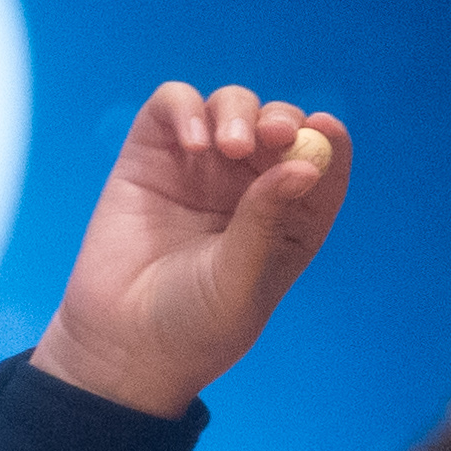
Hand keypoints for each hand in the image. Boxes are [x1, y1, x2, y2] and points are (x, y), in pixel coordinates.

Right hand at [29, 80, 345, 418]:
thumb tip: (305, 165)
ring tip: (230, 144)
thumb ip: (266, 220)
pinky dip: (186, 108)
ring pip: (231, 105)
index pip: (322, 161)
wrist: (123, 345)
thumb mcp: (242, 279)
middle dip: (281, 119)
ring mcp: (201, 165)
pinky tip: (193, 143)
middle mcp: (249, 184)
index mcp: (289, 216)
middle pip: (279, 124)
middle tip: (275, 134)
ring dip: (237, 111)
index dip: (328, 138)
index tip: (323, 128)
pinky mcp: (151, 154)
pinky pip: (173, 105)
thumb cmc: (194, 325)